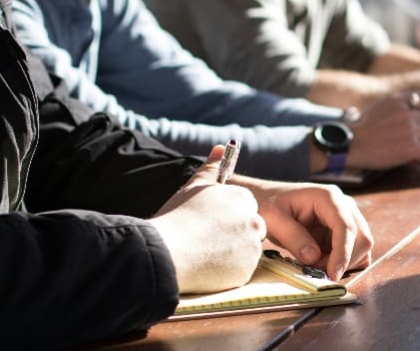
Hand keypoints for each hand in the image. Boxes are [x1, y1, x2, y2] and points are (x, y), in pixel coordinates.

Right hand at [150, 145, 265, 293]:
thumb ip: (211, 168)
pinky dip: (228, 271)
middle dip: (234, 235)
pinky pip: (241, 271)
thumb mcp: (193, 187)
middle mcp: (253, 220)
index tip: (210, 224)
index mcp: (243, 198)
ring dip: (232, 253)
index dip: (227, 217)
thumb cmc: (177, 217)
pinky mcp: (247, 271)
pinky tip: (207, 267)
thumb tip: (220, 148)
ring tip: (204, 253)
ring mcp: (252, 247)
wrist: (166, 253)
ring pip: (247, 250)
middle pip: (250, 229)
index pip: (245, 207)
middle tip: (207, 240)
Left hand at [237, 180, 373, 280]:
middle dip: (344, 260)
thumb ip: (294, 237)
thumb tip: (314, 258)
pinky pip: (354, 251)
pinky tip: (322, 262)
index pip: (346, 227)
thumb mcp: (273, 219)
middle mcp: (344, 205)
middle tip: (317, 271)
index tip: (333, 274)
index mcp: (329, 197)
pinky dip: (342, 262)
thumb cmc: (268, 204)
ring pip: (361, 247)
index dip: (343, 253)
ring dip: (343, 263)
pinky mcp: (343, 231)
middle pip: (361, 238)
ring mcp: (346, 217)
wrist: (266, 199)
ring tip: (315, 265)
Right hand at [347, 91, 419, 168]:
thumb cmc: (362, 131)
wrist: (349, 145)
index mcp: (399, 99)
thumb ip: (400, 107)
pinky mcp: (411, 146)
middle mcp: (408, 111)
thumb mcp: (380, 107)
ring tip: (413, 153)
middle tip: (418, 144)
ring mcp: (411, 128)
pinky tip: (409, 161)